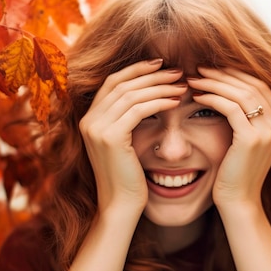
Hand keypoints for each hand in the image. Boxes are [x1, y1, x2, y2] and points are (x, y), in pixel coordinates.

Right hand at [79, 59, 184, 218]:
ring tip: (182, 84)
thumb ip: (127, 120)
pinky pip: (139, 110)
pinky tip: (176, 101)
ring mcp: (96, 128)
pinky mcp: (110, 137)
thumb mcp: (124, 144)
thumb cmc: (128, 179)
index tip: (161, 64)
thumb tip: (149, 96)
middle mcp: (89, 120)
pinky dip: (160, 102)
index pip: (113, 83)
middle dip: (151, 74)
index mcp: (89, 119)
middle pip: (122, 83)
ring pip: (132, 94)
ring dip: (160, 86)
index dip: (137, 70)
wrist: (120, 207)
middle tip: (177, 71)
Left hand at [188, 67, 270, 209]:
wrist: (239, 201)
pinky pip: (230, 108)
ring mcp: (269, 131)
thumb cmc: (237, 171)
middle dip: (223, 74)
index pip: (260, 85)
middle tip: (199, 69)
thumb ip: (247, 115)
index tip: (212, 70)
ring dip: (214, 83)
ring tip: (194, 80)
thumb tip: (228, 87)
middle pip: (251, 84)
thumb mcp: (247, 139)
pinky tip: (196, 97)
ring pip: (240, 93)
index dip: (235, 74)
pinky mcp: (252, 138)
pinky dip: (211, 98)